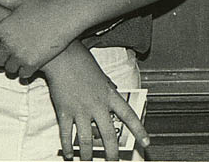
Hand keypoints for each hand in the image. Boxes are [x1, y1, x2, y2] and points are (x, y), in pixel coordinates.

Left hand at [0, 0, 77, 76]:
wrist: (65, 16)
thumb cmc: (45, 7)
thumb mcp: (20, 1)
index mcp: (3, 28)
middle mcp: (8, 43)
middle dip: (2, 58)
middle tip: (9, 56)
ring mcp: (19, 54)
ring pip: (9, 69)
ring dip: (13, 67)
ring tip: (20, 62)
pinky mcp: (31, 63)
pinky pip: (22, 74)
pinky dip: (25, 73)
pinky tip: (29, 68)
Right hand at [43, 42, 148, 160]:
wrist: (62, 57)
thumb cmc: (83, 62)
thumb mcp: (102, 75)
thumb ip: (108, 88)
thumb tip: (113, 96)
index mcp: (110, 95)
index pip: (129, 116)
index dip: (139, 130)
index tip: (146, 143)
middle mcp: (97, 105)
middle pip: (109, 135)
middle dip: (112, 153)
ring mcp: (80, 110)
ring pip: (87, 140)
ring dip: (88, 155)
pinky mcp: (64, 112)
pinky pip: (67, 135)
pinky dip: (68, 147)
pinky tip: (70, 155)